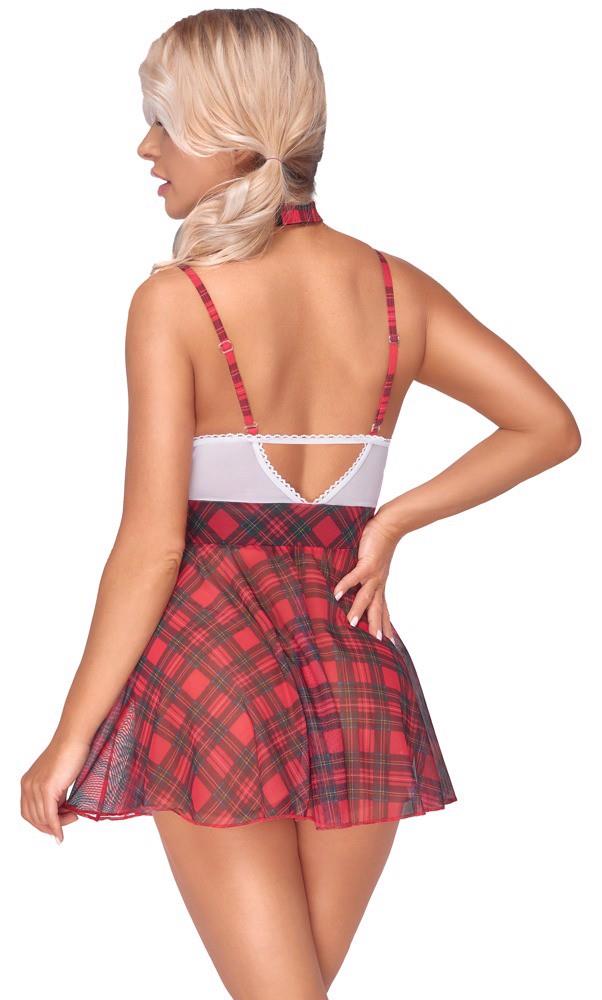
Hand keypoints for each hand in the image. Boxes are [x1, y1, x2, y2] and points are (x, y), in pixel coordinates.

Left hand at [20, 735, 89, 841]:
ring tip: (72, 818)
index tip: (55, 824)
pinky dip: (56, 826)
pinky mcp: (47, 788)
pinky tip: (62, 832)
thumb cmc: (70, 753)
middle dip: (49, 826)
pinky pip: (50, 815)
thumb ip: (54, 794)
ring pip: (42, 818)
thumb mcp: (57, 778)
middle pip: (33, 817)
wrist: (74, 739)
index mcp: (27, 782)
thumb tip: (60, 812)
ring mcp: (36, 787)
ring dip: (57, 825)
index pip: (28, 812)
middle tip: (67, 821)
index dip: (41, 822)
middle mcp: (27, 785)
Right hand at [332, 513, 401, 642]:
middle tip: (377, 643)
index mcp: (380, 584)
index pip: (383, 608)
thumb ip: (364, 574)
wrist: (389, 525)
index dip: (385, 624)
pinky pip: (355, 577)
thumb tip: (355, 582)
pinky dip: (346, 585)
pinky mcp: (367, 563)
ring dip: (359, 610)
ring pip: (366, 596)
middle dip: (376, 626)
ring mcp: (373, 574)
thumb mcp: (374, 563)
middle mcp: (378, 582)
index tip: (390, 641)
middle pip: (377, 608)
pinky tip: (337, 594)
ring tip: (351, 623)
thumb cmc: (380, 542)